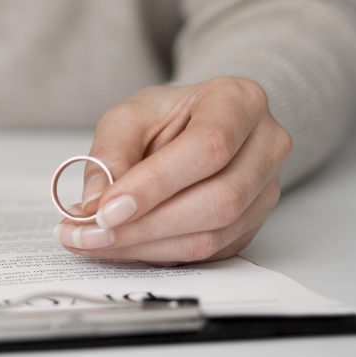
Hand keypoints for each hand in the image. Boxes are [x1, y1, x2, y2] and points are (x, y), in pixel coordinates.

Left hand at [53, 77, 292, 264]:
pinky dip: (156, 255)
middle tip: (89, 233)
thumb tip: (94, 205)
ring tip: (93, 241)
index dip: (156, 184)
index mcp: (240, 102)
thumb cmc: (166, 116)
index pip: (208, 147)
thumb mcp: (128, 117)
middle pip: (218, 200)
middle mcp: (266, 146)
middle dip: (145, 225)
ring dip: (145, 246)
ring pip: (213, 235)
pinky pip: (206, 254)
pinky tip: (120, 245)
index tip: (106, 209)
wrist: (193, 126)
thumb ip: (109, 155)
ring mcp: (265, 191)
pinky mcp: (250, 226)